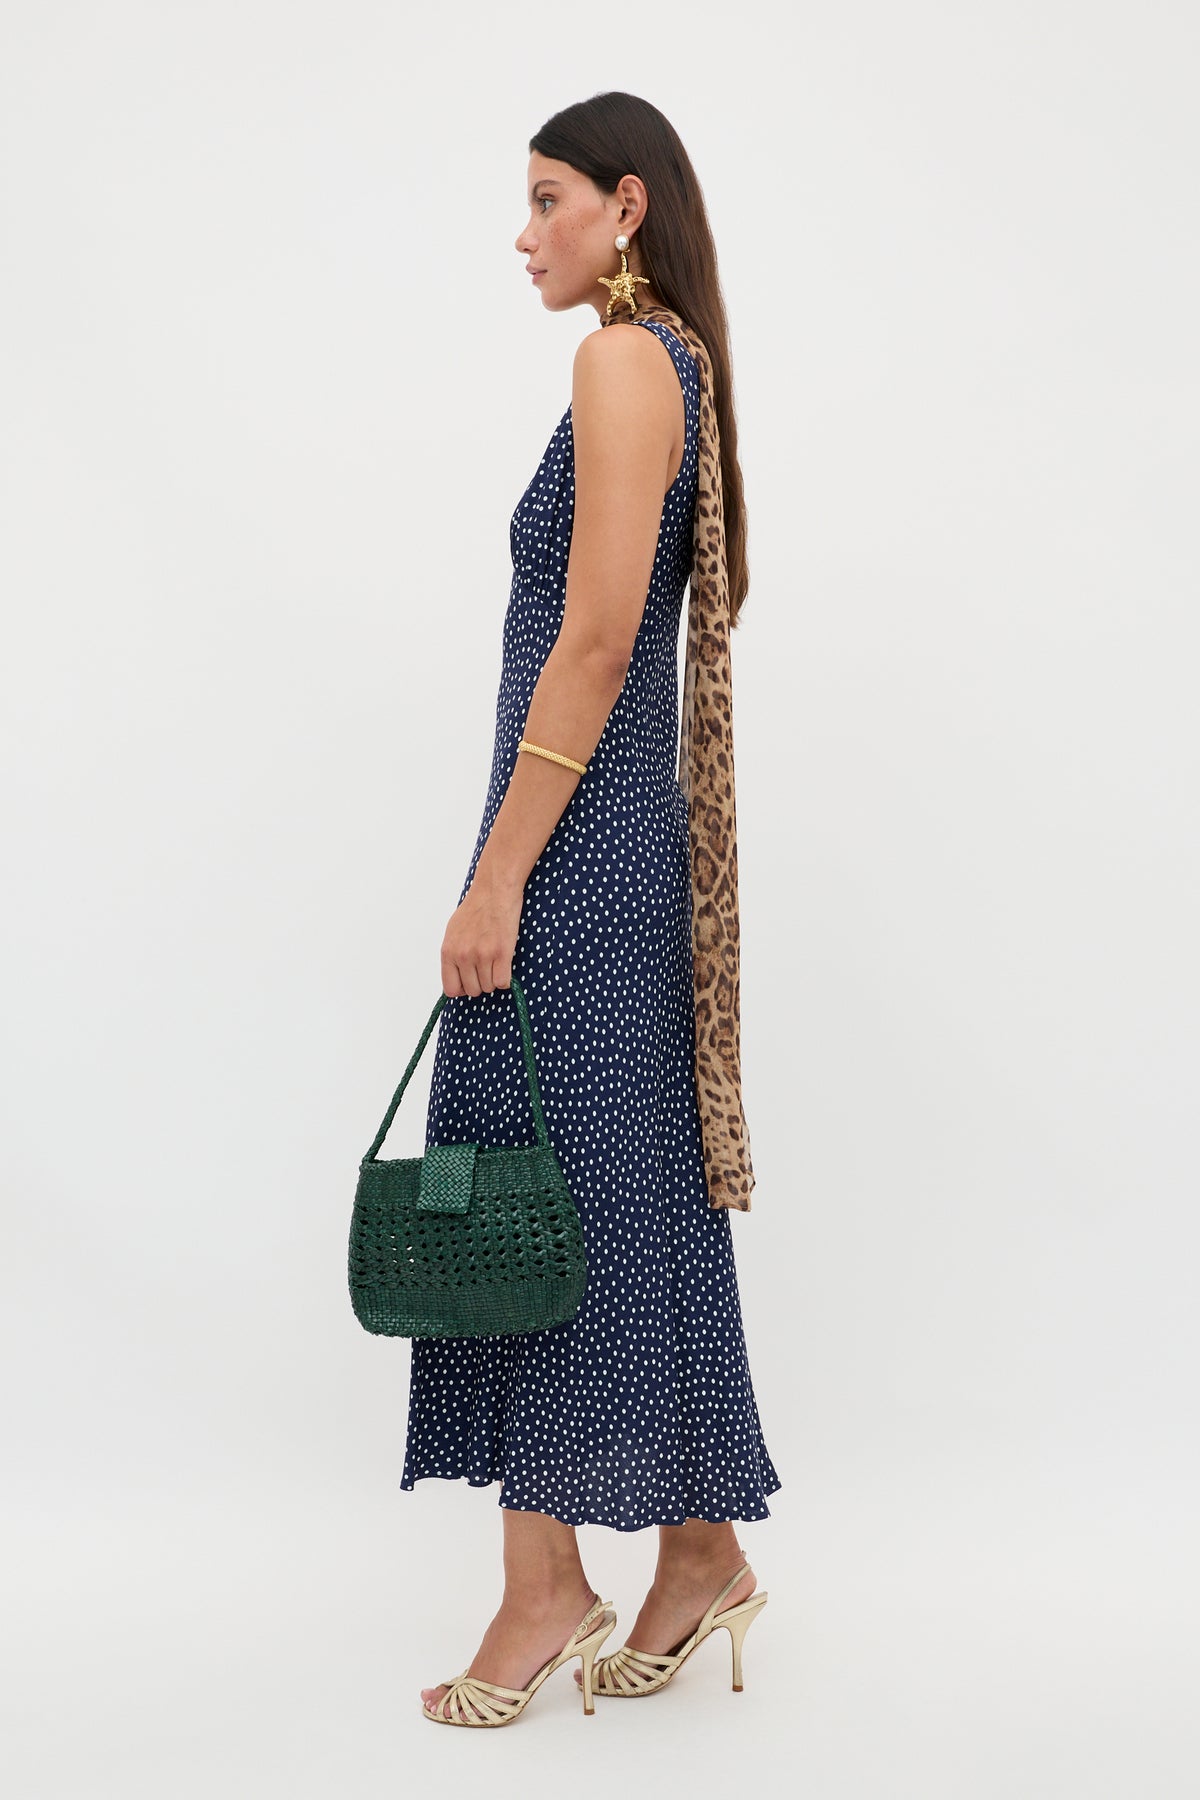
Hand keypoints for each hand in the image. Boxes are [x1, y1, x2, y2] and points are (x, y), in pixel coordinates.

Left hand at [440, 869, 524, 996]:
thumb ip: (453, 955)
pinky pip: (503, 982)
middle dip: (481, 983)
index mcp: (448, 952)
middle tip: (487, 968)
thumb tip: (456, 976)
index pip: (451, 989)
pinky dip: (506, 978)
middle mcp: (463, 956)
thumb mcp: (453, 932)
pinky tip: (505, 964)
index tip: (470, 982)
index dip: (462, 989)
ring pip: (489, 987)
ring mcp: (482, 956)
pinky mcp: (501, 954)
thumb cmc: (476, 908)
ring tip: (496, 961)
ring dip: (494, 979)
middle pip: (473, 990)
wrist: (494, 891)